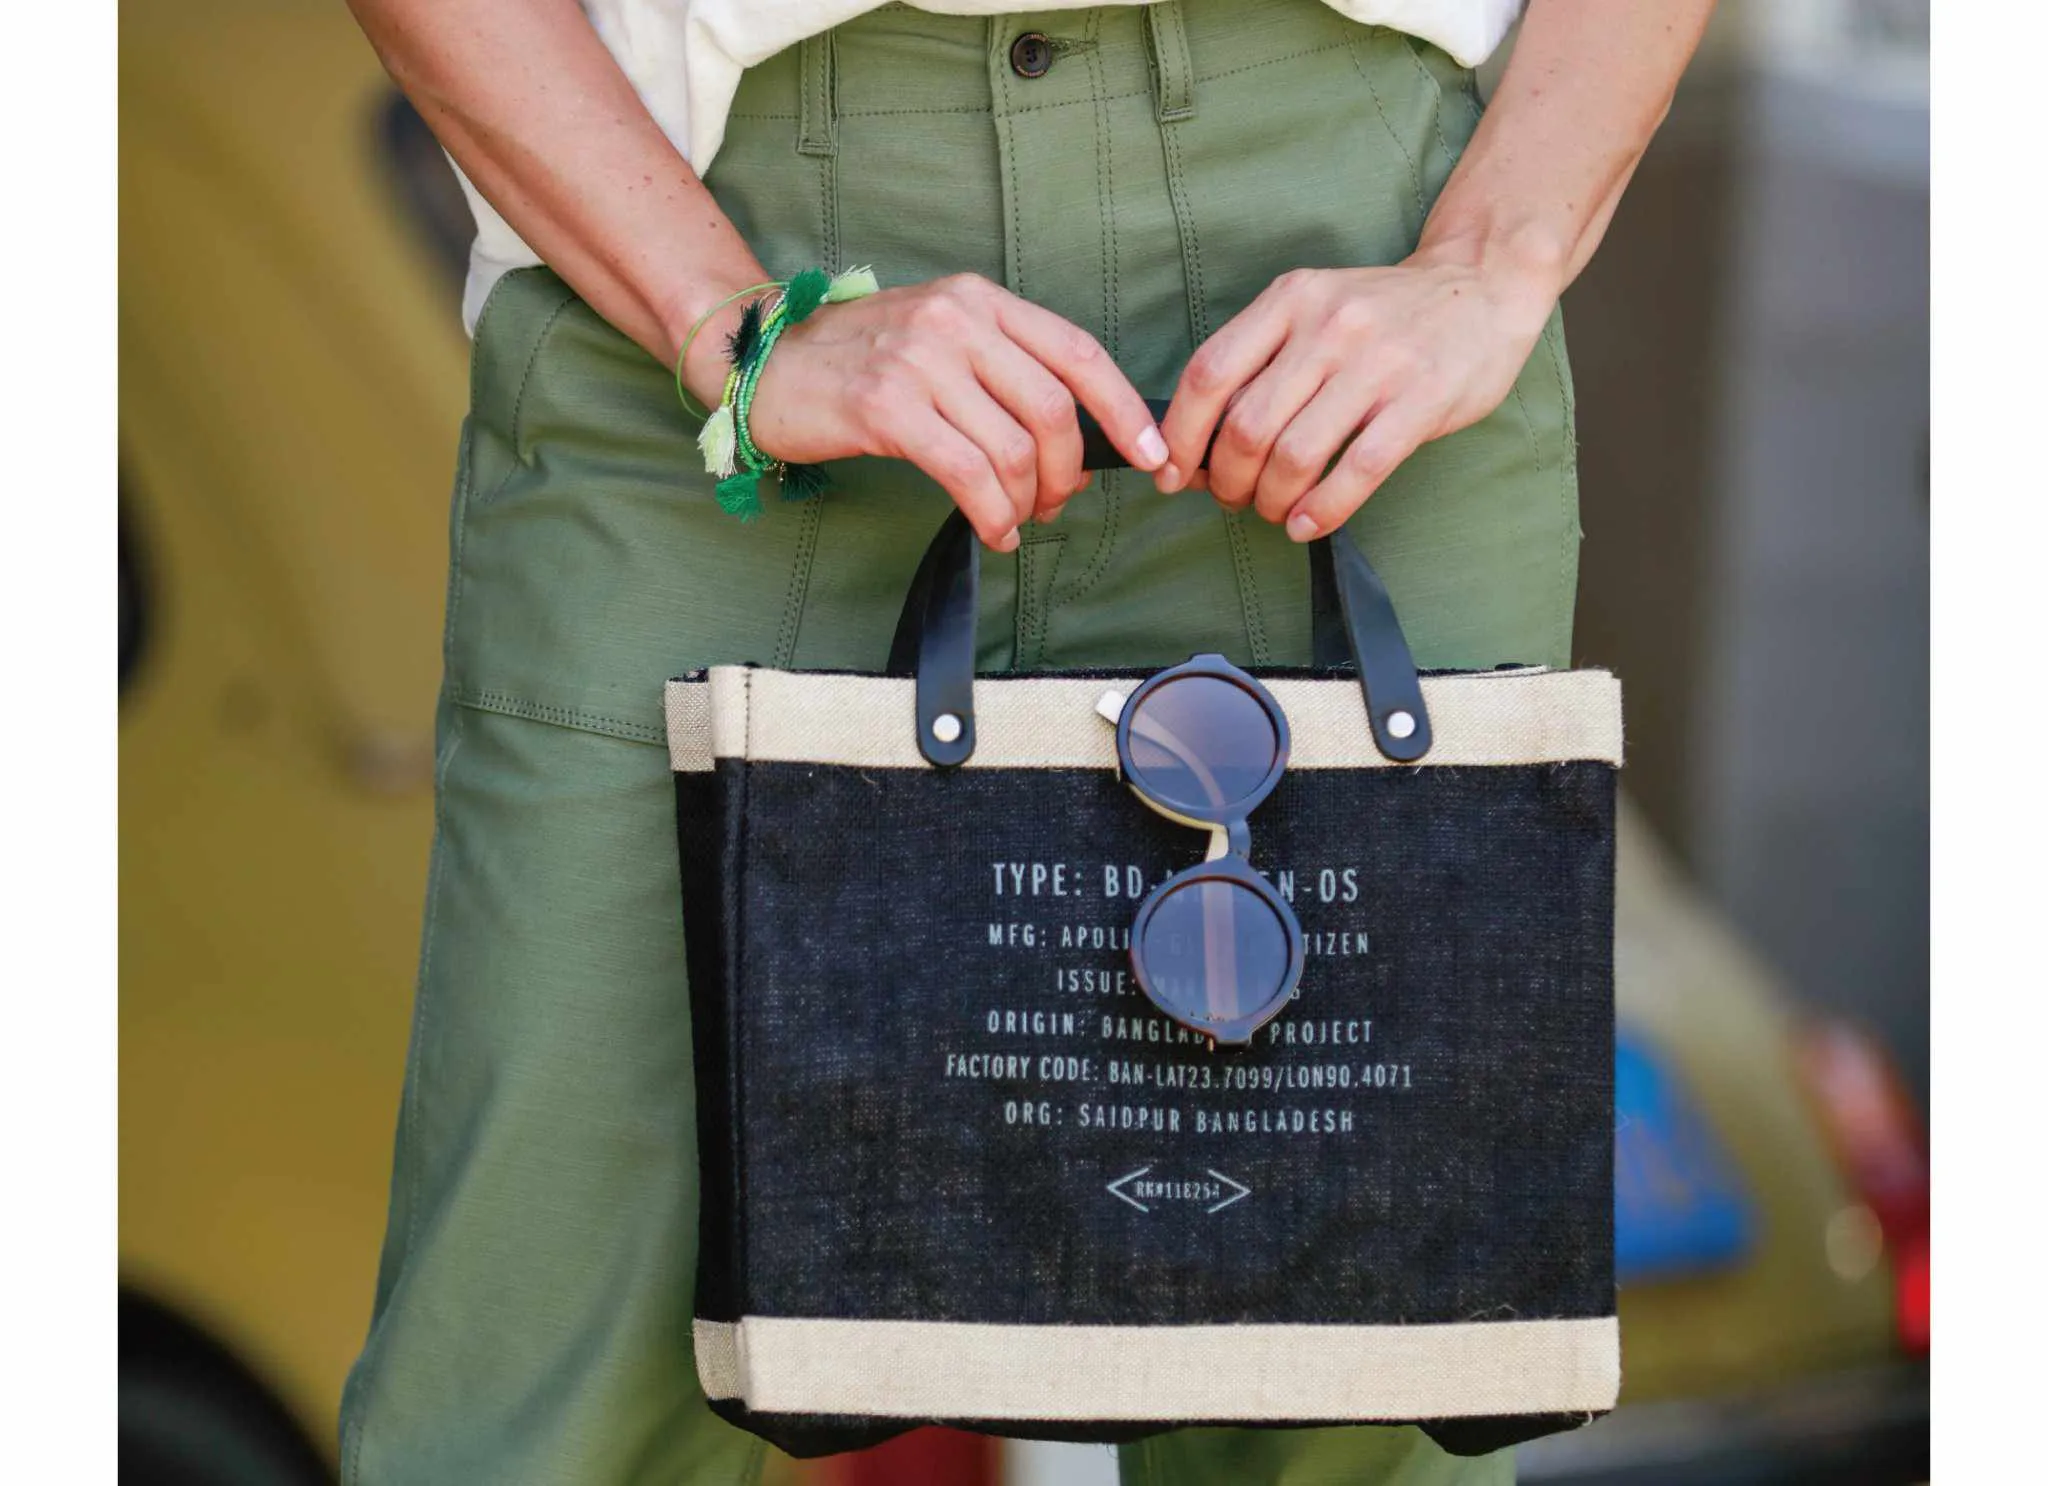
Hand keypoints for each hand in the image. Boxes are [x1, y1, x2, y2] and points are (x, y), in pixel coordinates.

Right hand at [728, 273, 1167, 549]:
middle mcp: (957, 321)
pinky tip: (992, 530)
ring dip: (1026, 501)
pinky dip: (992, 515)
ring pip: (1013, 448)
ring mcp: (920, 361)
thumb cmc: (860, 363)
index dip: (1125, 410)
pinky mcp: (886, 407)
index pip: (1078, 352)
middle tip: (1055, 503)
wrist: (767, 361)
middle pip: (1054, 408)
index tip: (1152, 455)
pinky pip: (968, 474)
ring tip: (1014, 520)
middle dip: (1068, 471)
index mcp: (981, 301)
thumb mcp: (940, 341)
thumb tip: (1073, 443)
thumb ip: (1004, 373)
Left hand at [1151, 250, 1558, 539]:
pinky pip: (1358, 470)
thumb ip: (1261, 362)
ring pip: (1296, 454)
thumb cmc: (1384, 314)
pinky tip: (1308, 523)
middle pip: (1247, 426)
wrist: (1482, 285)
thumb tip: (1200, 443)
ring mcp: (1378, 363)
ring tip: (1275, 511)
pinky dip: (1323, 509)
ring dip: (1272, 500)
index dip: (1181, 436)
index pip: (1209, 375)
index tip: (1174, 474)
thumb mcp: (1314, 309)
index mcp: (1290, 299)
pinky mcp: (1422, 400)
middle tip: (1235, 498)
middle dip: (1228, 480)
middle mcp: (1328, 325)